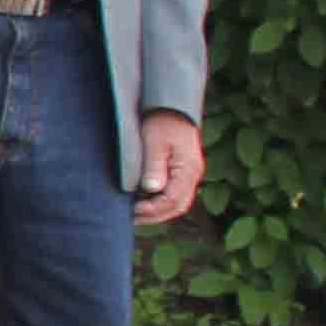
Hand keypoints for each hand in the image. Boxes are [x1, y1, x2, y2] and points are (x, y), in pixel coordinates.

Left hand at [136, 108, 206, 225]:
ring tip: (135, 214)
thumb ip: (154, 166)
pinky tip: (143, 202)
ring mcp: (189, 174)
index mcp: (188, 169)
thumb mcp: (154, 142)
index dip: (153, 209)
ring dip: (158, 211)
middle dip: (155, 215)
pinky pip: (175, 194)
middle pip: (178, 206)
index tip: (133, 210)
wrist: (172, 107)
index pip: (173, 200)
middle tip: (132, 218)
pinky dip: (161, 202)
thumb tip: (152, 189)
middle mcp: (193, 175)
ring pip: (178, 202)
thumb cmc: (162, 122)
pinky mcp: (182, 171)